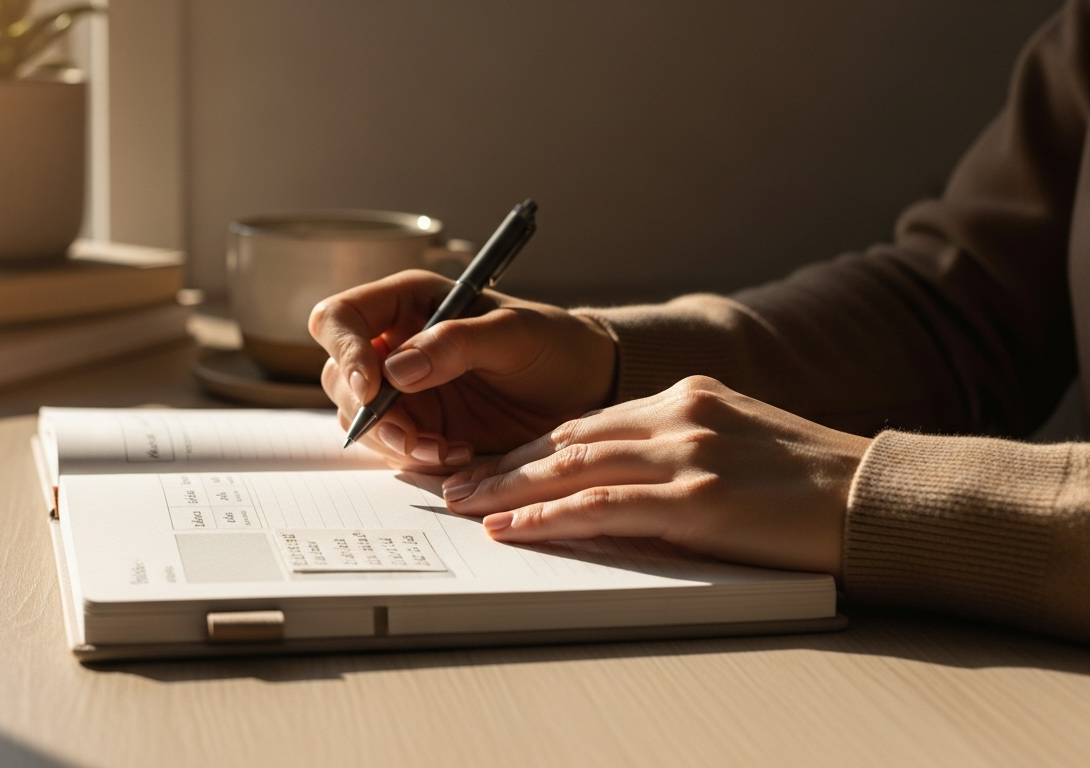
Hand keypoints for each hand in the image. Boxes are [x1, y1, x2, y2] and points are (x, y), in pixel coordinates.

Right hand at [309, 269, 616, 471]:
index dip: (345, 350)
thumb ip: (456, 343)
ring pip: (359, 418)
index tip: (372, 389)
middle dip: (371, 413)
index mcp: (408, 302)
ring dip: (394, 441)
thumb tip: (396, 369)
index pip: (341, 318)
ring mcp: (403, 389)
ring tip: (447, 450)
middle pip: (340, 377)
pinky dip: (416, 457)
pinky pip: (392, 447)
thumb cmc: (554, 345)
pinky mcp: (419, 426)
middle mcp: (395, 343)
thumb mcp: (515, 334)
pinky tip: (458, 454)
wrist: (585, 389)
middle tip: (415, 437)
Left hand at [441, 376, 872, 574]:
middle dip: (506, 463)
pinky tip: (512, 525)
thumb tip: (620, 475)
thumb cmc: (814, 480)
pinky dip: (548, 516)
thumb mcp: (739, 438)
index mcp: (687, 395)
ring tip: (464, 503)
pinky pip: (602, 506)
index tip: (495, 461)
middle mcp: (678, 415)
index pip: (588, 420)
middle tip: (456, 482)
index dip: (533, 444)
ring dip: (509, 487)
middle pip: (567, 438)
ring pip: (572, 466)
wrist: (877, 497)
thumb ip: (679, 445)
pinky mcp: (696, 499)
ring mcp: (686, 455)